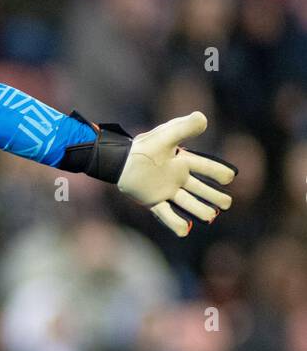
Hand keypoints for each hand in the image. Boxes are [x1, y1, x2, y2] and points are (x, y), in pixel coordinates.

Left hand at [117, 111, 236, 236]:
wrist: (120, 160)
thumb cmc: (143, 146)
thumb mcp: (165, 135)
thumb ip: (184, 127)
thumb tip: (203, 119)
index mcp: (182, 162)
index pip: (204, 167)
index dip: (218, 172)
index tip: (230, 177)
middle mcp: (177, 177)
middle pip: (200, 189)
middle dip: (214, 196)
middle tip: (227, 203)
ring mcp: (166, 191)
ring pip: (187, 203)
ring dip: (200, 210)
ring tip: (211, 216)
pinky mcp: (154, 201)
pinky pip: (166, 214)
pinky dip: (175, 223)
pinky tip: (184, 231)